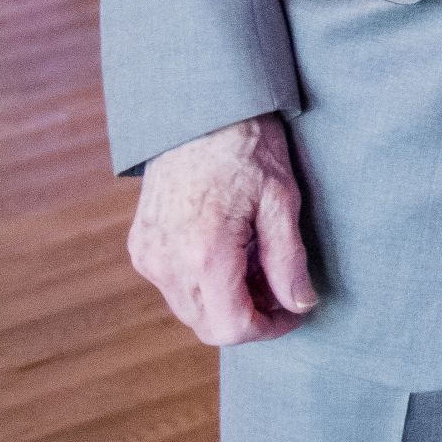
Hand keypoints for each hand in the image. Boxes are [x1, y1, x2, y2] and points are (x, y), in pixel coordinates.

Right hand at [128, 114, 318, 344]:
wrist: (199, 111)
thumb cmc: (247, 148)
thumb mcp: (282, 202)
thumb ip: (289, 262)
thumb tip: (300, 305)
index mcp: (204, 254)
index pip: (232, 328)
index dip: (269, 330)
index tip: (295, 313)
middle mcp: (167, 262)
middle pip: (208, 326)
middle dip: (249, 318)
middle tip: (281, 290)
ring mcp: (148, 255)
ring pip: (189, 309)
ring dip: (225, 303)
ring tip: (259, 267)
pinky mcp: (140, 245)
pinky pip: (173, 285)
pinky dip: (203, 284)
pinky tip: (231, 255)